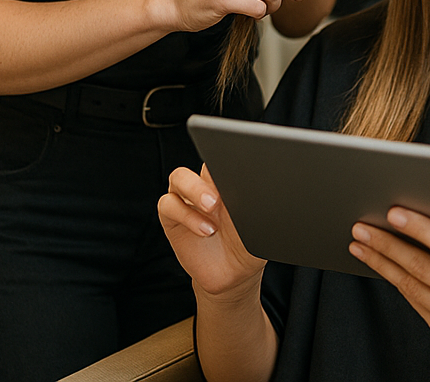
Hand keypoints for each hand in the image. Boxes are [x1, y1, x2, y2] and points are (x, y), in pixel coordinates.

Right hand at [158, 164, 266, 298]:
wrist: (234, 274)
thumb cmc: (250, 244)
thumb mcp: (260, 224)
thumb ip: (255, 203)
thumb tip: (259, 188)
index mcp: (230, 179)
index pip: (225, 155)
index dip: (227, 155)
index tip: (237, 164)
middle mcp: (207, 185)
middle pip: (201, 161)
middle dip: (210, 172)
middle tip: (223, 191)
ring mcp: (189, 200)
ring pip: (179, 177)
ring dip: (194, 189)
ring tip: (212, 208)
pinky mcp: (173, 219)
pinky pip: (169, 205)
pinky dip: (186, 215)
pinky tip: (205, 230)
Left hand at [349, 197, 429, 355]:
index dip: (421, 229)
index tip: (394, 212)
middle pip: (422, 268)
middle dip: (388, 244)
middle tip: (362, 226)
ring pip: (412, 287)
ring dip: (382, 263)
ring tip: (361, 242)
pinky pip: (415, 302)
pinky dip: (395, 280)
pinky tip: (380, 262)